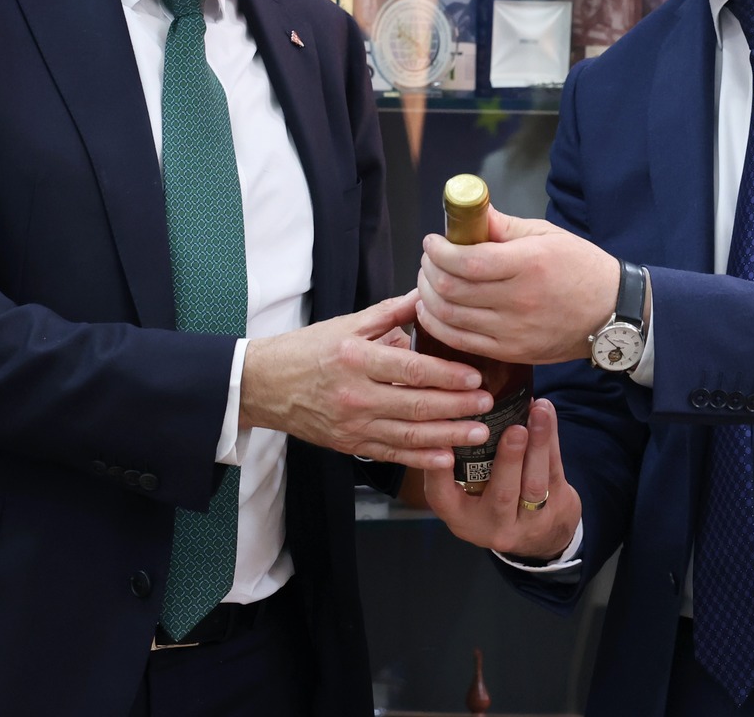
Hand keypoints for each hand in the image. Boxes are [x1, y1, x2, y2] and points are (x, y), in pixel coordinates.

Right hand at [241, 294, 492, 470]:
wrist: (265, 385)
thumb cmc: (307, 350)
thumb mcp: (348, 324)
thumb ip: (391, 313)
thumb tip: (428, 295)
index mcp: (357, 357)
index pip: (411, 369)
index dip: (447, 376)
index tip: (475, 377)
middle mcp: (356, 394)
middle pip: (416, 405)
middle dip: (457, 407)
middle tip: (487, 405)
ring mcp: (352, 424)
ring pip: (408, 435)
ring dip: (447, 436)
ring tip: (478, 433)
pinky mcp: (349, 444)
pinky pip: (391, 453)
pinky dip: (420, 458)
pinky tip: (445, 457)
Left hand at [417, 207, 620, 364]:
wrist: (613, 313)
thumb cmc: (581, 268)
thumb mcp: (547, 235)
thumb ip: (504, 226)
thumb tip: (471, 213)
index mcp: (528, 264)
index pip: (466, 260)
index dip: (439, 250)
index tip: (433, 241)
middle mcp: (518, 300)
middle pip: (450, 288)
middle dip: (428, 269)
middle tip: (429, 258)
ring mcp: (513, 331)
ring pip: (449, 316)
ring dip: (427, 295)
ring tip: (428, 280)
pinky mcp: (511, 352)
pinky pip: (460, 341)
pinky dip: (437, 324)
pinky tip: (433, 309)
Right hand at [422, 399, 581, 560]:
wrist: (541, 534)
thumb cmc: (491, 501)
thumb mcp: (463, 495)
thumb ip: (451, 464)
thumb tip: (448, 412)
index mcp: (462, 517)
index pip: (442, 497)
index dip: (439, 472)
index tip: (444, 442)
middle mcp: (494, 524)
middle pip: (503, 493)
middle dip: (510, 459)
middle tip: (515, 429)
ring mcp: (530, 521)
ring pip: (535, 483)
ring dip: (539, 444)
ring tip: (539, 412)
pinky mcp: (558, 508)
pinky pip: (555, 471)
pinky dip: (552, 440)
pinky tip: (547, 414)